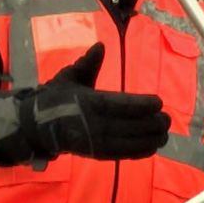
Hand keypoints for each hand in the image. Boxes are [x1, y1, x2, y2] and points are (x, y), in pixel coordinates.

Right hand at [0, 43, 170, 162]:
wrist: (36, 125)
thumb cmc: (56, 97)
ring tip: (165, 133)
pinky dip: (138, 152)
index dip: (141, 105)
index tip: (158, 102)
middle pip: (128, 125)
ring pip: (127, 143)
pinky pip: (120, 154)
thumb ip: (87, 63)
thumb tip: (100, 47)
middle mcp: (92, 124)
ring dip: (149, 139)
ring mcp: (94, 141)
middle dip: (151, 123)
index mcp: (87, 102)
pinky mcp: (95, 154)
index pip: (119, 105)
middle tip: (167, 119)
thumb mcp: (69, 77)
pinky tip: (153, 146)